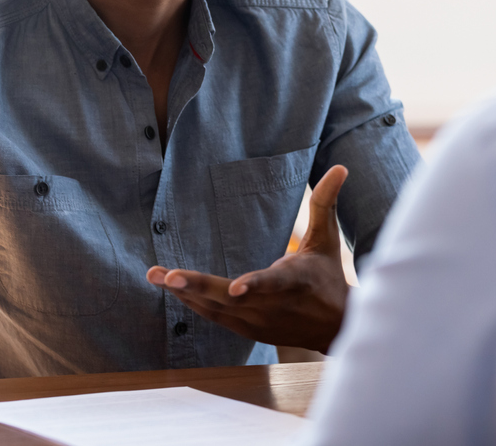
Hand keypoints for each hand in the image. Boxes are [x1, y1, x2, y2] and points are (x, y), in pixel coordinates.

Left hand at [147, 164, 350, 352]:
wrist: (334, 327)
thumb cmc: (328, 276)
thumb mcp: (327, 239)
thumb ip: (325, 202)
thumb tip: (340, 167)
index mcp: (296, 281)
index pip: (274, 283)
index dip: (256, 285)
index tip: (237, 287)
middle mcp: (273, 306)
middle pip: (231, 300)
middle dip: (197, 287)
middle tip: (166, 274)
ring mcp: (257, 322)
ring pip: (216, 310)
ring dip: (185, 293)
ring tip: (155, 276)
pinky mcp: (246, 330)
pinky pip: (213, 316)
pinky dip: (192, 302)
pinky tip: (170, 287)